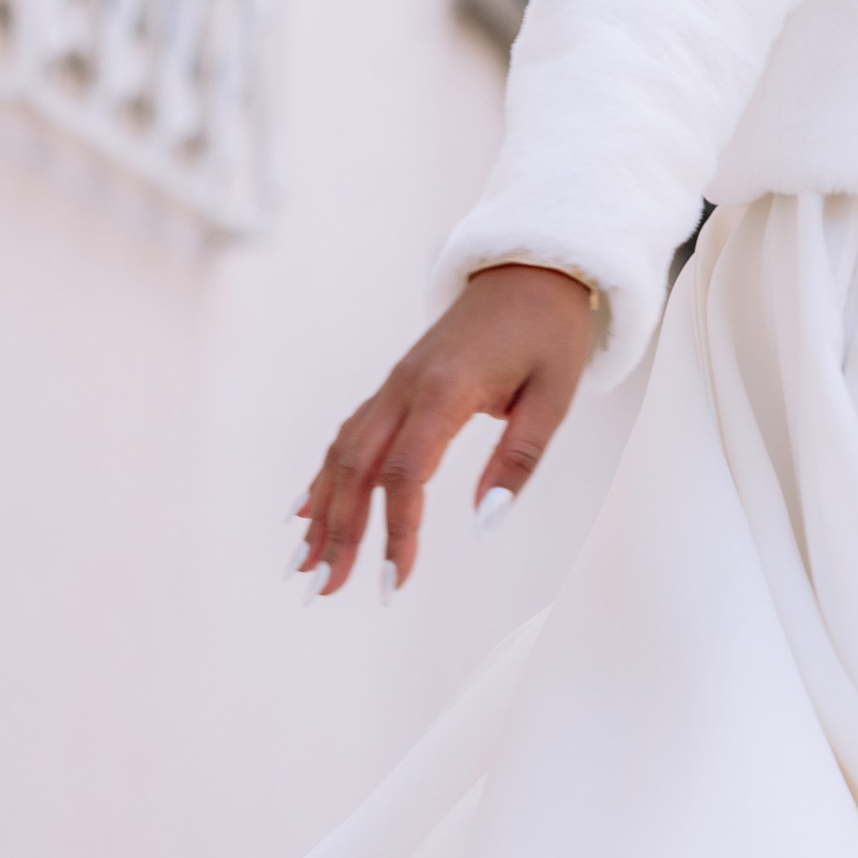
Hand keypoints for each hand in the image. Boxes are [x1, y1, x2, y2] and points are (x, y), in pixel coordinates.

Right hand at [292, 265, 599, 598]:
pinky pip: (349, 434)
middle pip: (357, 467)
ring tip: (304, 565)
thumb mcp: (554, 396)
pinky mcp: (395, 386)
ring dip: (322, 510)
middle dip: (338, 532)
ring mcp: (394, 385)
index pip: (405, 473)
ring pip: (343, 453)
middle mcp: (406, 388)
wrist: (530, 269)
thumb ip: (518, 460)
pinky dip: (325, 476)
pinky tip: (307, 511)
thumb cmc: (548, 334)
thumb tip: (483, 523)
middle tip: (322, 589)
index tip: (394, 581)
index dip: (396, 530)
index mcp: (445, 390)